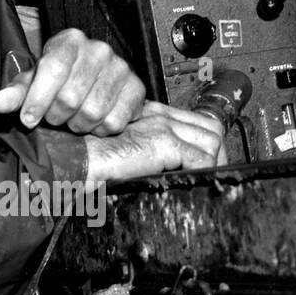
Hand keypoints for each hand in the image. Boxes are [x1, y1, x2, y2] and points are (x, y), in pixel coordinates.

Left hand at [0, 29, 144, 135]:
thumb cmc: (58, 80)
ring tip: (72, 119)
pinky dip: (99, 130)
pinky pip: (114, 122)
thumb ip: (16, 92)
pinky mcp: (137, 88)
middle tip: (53, 117)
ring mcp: (121, 68)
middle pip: (71, 97)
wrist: (95, 80)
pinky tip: (93, 121)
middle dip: (56, 116)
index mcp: (70, 41)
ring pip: (93, 112)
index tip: (27, 119)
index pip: (53, 70)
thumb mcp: (34, 81)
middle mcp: (98, 50)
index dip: (38, 99)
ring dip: (77, 125)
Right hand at [84, 101, 226, 183]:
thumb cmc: (89, 156)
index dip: (205, 141)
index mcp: (149, 114)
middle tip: (213, 171)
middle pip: (209, 126)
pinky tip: (192, 180)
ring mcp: (162, 126)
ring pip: (212, 140)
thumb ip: (144, 149)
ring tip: (206, 178)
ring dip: (214, 162)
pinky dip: (204, 171)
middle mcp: (158, 115)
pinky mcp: (163, 141)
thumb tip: (166, 167)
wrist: (76, 157)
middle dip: (219, 151)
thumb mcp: (123, 147)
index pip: (194, 120)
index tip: (207, 161)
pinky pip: (201, 158)